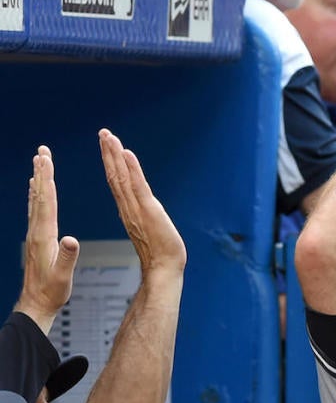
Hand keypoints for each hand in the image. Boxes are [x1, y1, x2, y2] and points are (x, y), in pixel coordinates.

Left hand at [15, 145, 78, 333]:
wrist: (36, 304)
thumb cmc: (51, 292)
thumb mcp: (63, 277)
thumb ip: (67, 257)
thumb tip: (72, 239)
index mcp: (44, 237)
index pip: (47, 202)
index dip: (47, 180)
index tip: (47, 160)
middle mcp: (36, 232)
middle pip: (39, 195)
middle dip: (41, 172)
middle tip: (42, 151)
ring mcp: (34, 234)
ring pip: (36, 200)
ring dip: (38, 180)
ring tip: (40, 162)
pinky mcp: (36, 239)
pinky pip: (37, 210)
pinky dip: (37, 195)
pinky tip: (38, 189)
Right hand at [99, 130, 185, 273]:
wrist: (165, 269)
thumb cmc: (161, 256)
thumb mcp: (151, 232)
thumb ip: (144, 222)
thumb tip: (144, 219)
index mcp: (129, 211)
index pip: (117, 183)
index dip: (111, 164)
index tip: (107, 146)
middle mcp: (129, 207)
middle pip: (115, 176)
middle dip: (109, 153)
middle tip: (103, 133)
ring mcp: (137, 208)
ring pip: (121, 177)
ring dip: (115, 155)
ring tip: (108, 136)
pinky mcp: (148, 210)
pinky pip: (137, 186)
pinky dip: (131, 169)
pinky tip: (126, 153)